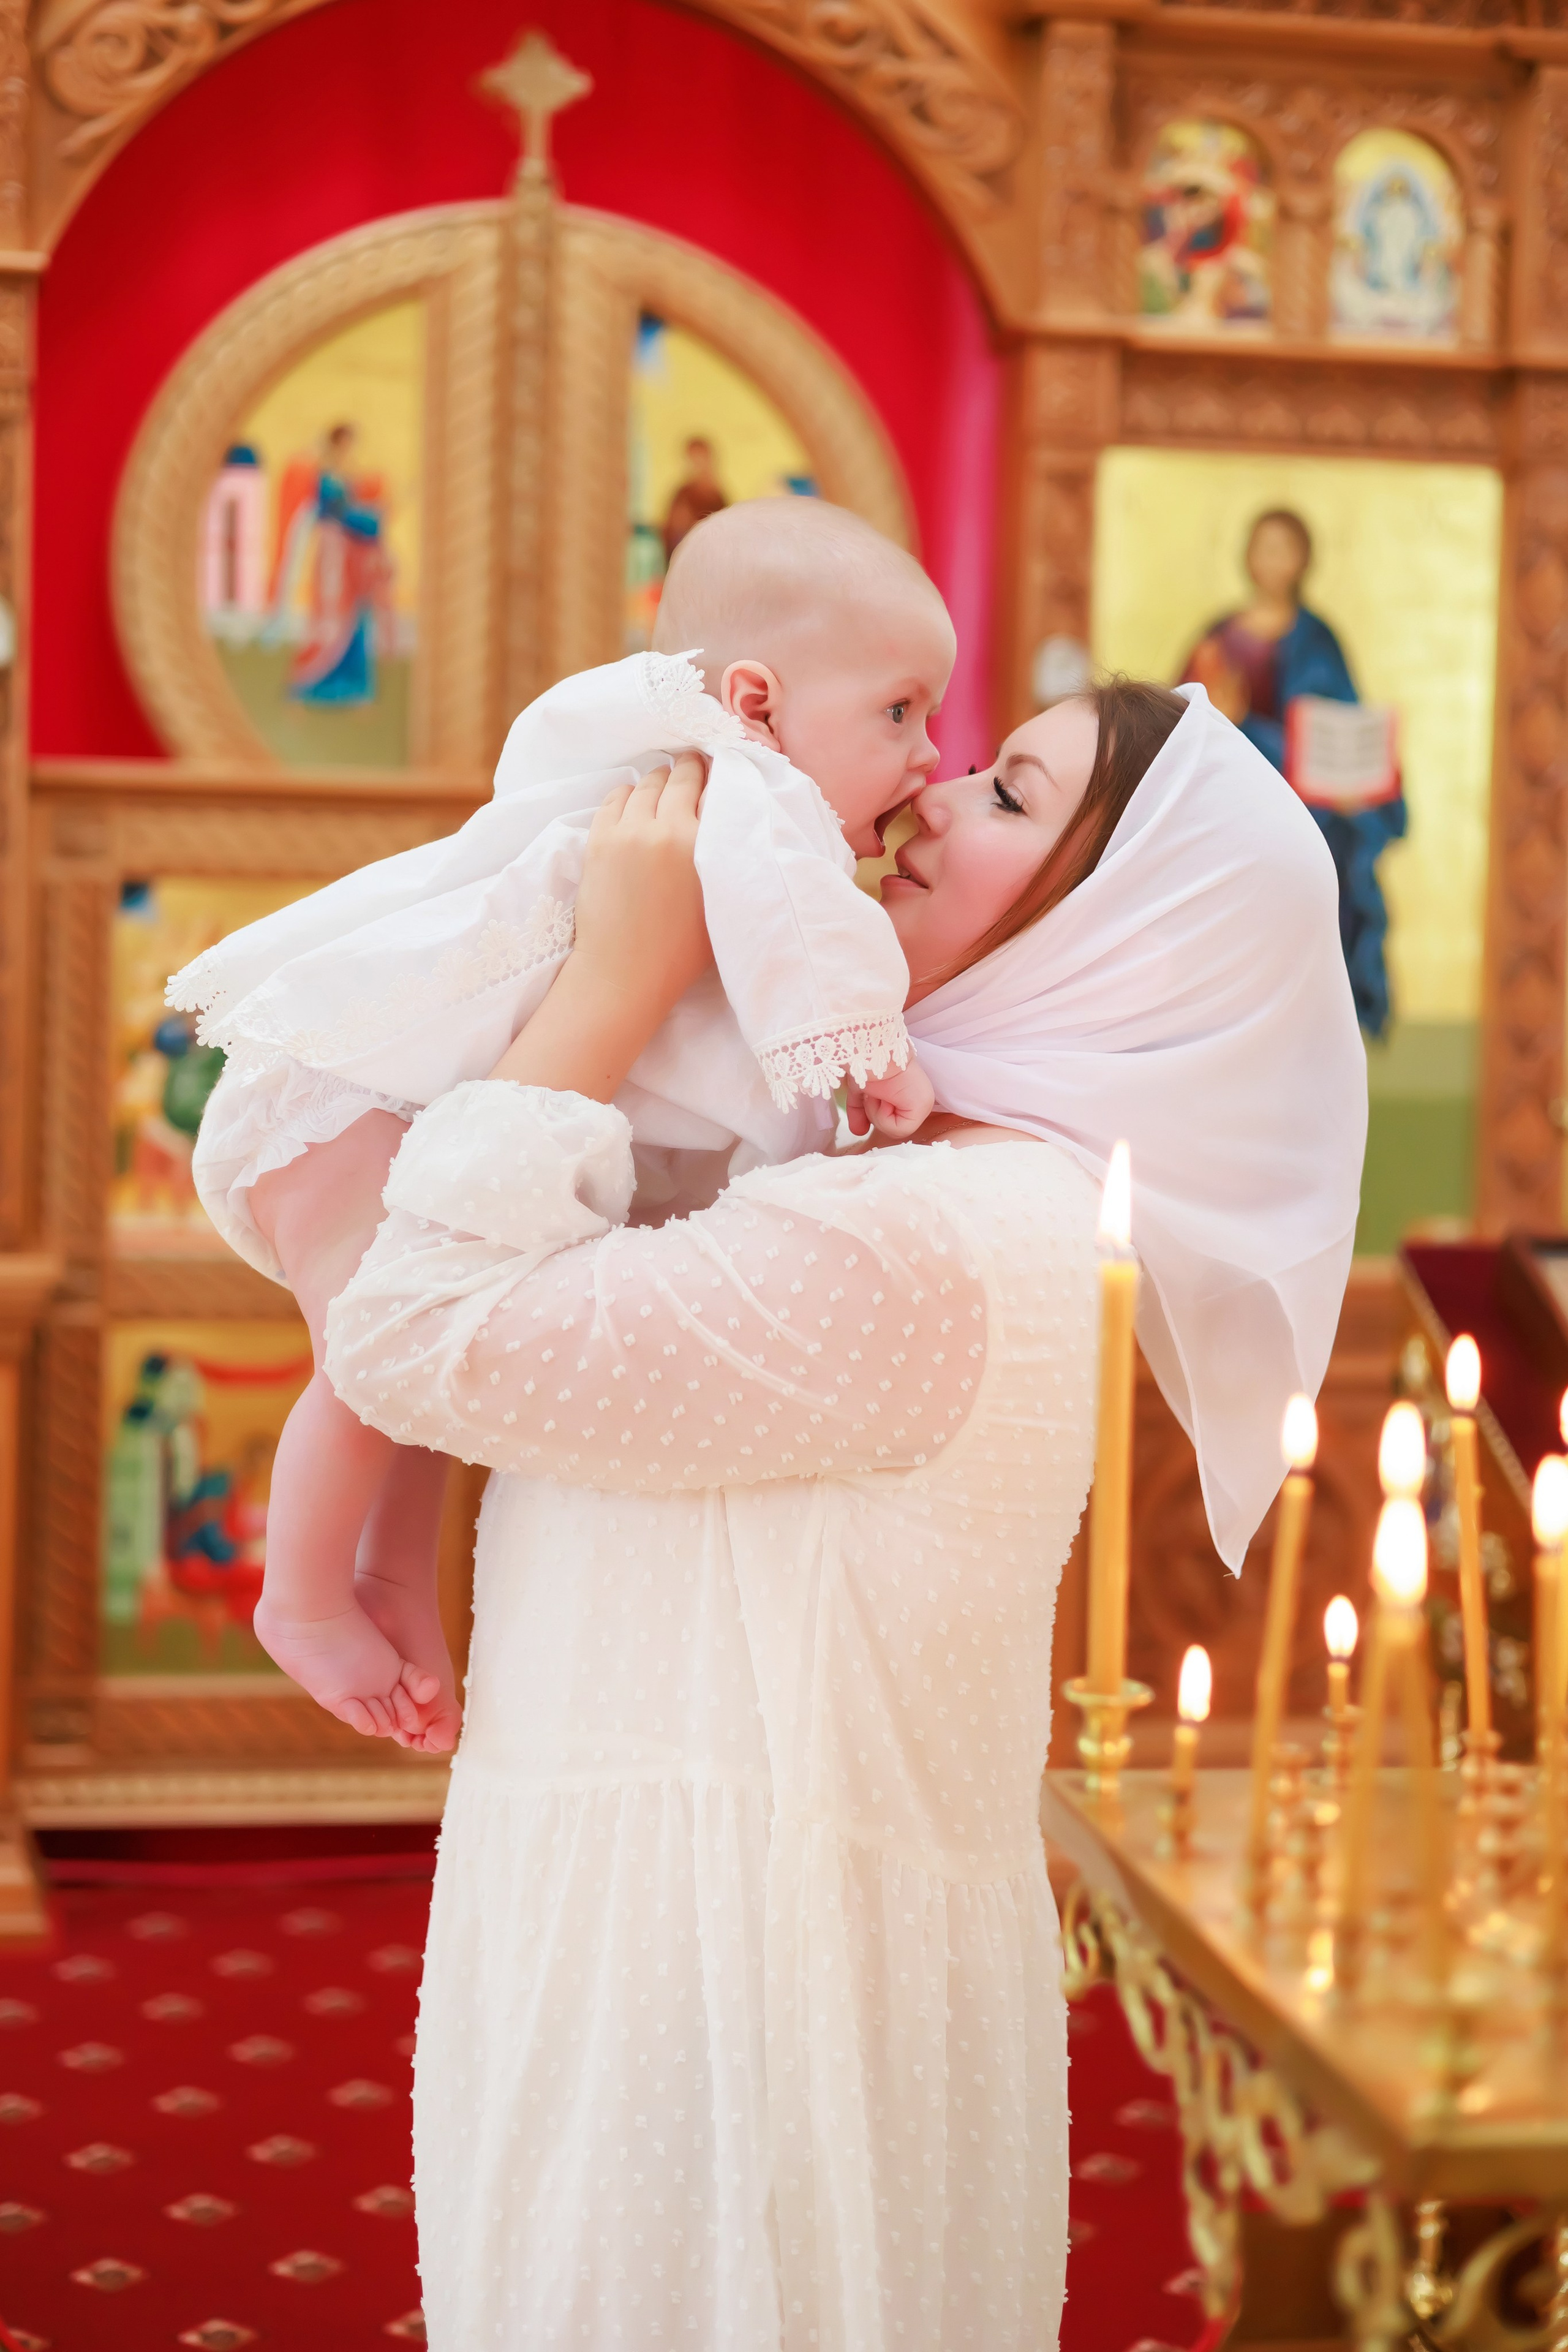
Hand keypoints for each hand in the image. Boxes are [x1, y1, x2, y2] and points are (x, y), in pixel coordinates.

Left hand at [572, 752, 712, 1015]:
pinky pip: (614, 798)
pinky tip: (633, 800)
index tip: (718, 769)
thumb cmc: (682, 950)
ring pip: (646, 784)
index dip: (716, 775)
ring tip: (664, 783)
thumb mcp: (719, 898)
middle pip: (679, 777)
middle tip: (693, 766)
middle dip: (688, 769)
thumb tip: (723, 815)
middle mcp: (665, 828)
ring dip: (658, 780)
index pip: (712, 788)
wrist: (625, 973)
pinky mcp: (599, 840)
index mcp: (701, 843)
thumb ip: (723, 854)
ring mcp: (627, 831)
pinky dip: (627, 794)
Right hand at [846, 1054, 936, 1141]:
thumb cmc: (866, 1064)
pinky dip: (882, 1117)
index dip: (875, 1113)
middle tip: (875, 1094)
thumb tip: (858, 1132)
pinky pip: (899, 1130)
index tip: (873, 1095)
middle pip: (890, 1127)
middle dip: (874, 1112)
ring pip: (894, 1130)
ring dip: (877, 1112)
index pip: (890, 1121)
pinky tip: (884, 1099)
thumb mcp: (862, 1092)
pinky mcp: (921, 1107)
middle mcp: (919, 1100)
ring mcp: (923, 1104)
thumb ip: (860, 1112)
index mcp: (909, 1095)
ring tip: (879, 1093)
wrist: (870, 1051)